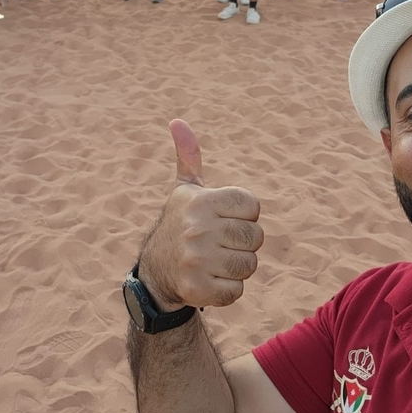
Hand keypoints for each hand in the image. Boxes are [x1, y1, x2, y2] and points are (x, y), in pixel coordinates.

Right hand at [138, 120, 263, 309]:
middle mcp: (196, 228)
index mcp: (200, 201)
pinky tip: (210, 280)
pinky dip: (228, 289)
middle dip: (243, 243)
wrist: (155, 272)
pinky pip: (237, 291)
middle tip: (221, 243)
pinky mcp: (197, 289)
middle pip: (255, 237)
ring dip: (238, 267)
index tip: (224, 219)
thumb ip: (189, 156)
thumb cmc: (180, 224)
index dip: (244, 215)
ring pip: (249, 265)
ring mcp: (196, 260)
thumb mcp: (184, 191)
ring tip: (216, 261)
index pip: (252, 206)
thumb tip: (177, 122)